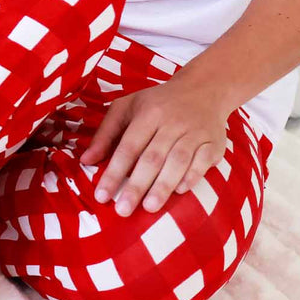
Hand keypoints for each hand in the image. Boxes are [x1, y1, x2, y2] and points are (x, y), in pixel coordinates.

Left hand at [79, 72, 230, 216]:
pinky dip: (192, 176)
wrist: (202, 90)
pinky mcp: (214, 142)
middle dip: (137, 185)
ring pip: (178, 162)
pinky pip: (203, 162)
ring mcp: (195, 132)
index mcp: (147, 112)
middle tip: (123, 210)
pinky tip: (180, 191)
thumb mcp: (127, 107)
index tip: (102, 196)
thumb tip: (85, 161)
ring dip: (163, 186)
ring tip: (149, 208)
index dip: (114, 171)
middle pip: (152, 157)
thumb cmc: (157, 103)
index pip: (128, 146)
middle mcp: (171, 122)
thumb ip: (106, 134)